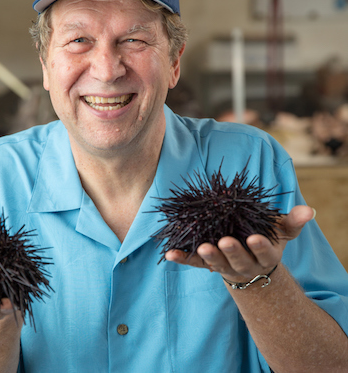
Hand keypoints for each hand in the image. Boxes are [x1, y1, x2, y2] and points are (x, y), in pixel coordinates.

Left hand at [165, 205, 314, 282]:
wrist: (251, 268)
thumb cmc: (265, 241)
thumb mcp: (281, 233)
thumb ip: (292, 222)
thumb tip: (309, 210)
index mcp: (264, 255)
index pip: (264, 253)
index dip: (260, 247)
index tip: (254, 238)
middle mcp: (244, 264)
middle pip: (239, 260)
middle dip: (232, 252)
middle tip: (224, 242)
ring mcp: (224, 266)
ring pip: (216, 264)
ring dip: (207, 256)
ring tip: (202, 247)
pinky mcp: (207, 265)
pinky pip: (193, 263)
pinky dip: (182, 259)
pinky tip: (169, 253)